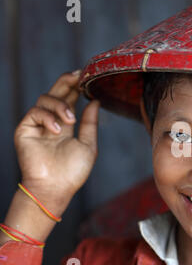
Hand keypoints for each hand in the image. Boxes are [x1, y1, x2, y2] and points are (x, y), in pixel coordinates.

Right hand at [14, 71, 99, 209]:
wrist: (56, 188)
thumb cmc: (73, 171)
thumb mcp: (88, 144)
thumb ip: (90, 122)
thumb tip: (95, 101)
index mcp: (65, 125)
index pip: (69, 99)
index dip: (75, 86)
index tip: (86, 76)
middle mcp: (50, 122)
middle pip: (56, 93)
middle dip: (66, 82)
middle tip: (78, 75)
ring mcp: (36, 125)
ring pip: (46, 99)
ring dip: (61, 105)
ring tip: (70, 120)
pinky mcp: (25, 130)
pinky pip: (34, 112)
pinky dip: (48, 117)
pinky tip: (58, 128)